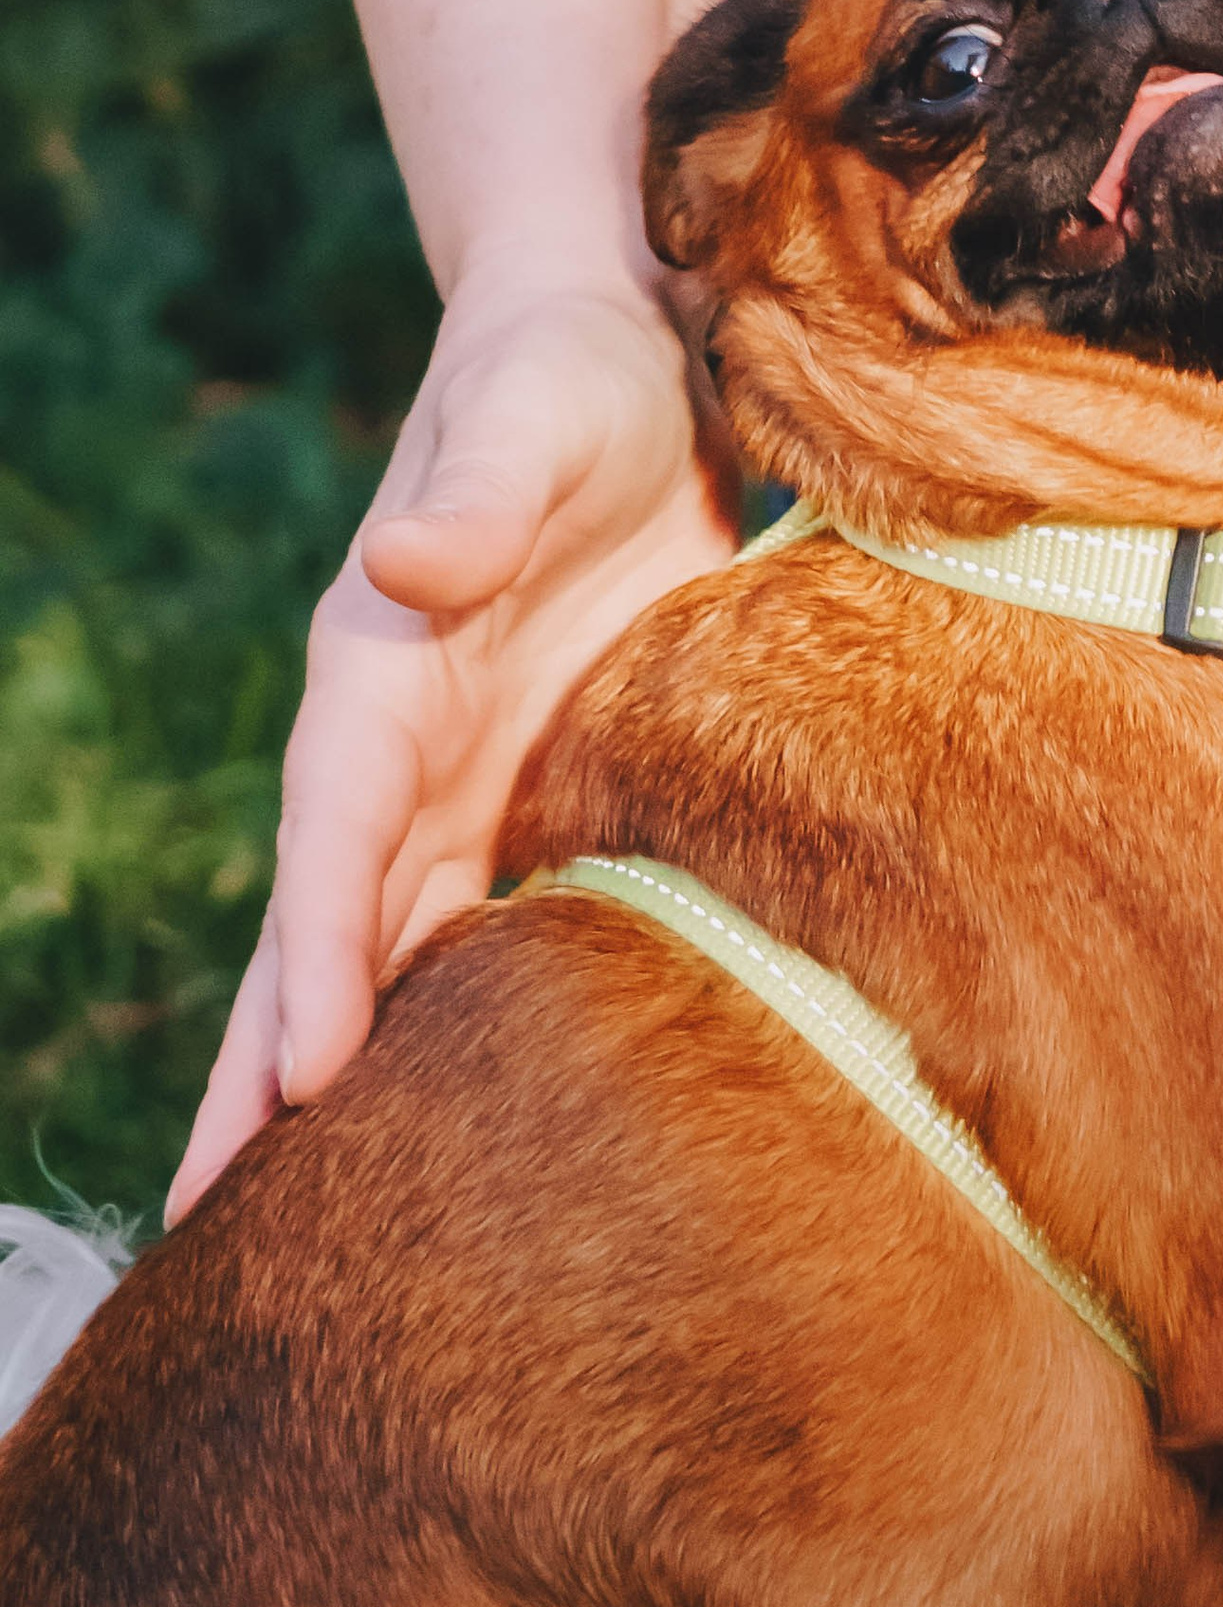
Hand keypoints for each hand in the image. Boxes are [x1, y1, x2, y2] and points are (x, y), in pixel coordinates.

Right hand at [169, 273, 734, 1217]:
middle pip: (323, 938)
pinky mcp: (542, 797)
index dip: (321, 952)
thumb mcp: (529, 422)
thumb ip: (473, 498)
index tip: (308, 1073)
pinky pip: (483, 936)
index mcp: (382, 675)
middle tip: (218, 1234)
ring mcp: (463, 787)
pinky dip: (456, 1039)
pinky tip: (459, 1143)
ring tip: (302, 1239)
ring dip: (345, 1092)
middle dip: (274, 1077)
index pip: (333, 836)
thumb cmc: (563, 385)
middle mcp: (401, 753)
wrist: (619, 366)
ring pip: (387, 963)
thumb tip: (406, 559)